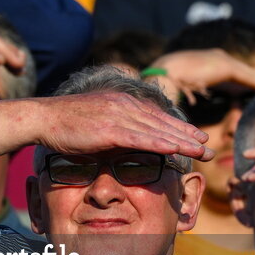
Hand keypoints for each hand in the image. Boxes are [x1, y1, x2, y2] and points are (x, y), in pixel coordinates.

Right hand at [38, 92, 213, 161]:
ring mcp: (117, 116)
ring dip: (182, 141)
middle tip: (210, 148)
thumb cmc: (66, 125)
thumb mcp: (97, 123)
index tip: (198, 138)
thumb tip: (129, 142)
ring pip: (157, 130)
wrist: (43, 118)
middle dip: (189, 136)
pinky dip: (159, 143)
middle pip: (164, 123)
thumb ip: (116, 129)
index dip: (181, 128)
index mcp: (123, 104)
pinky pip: (140, 137)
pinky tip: (175, 149)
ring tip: (202, 151)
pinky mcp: (109, 128)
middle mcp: (124, 106)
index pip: (158, 117)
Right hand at [143, 49, 254, 103]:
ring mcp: (223, 60)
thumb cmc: (169, 81)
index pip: (233, 71)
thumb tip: (194, 102)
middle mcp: (218, 57)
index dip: (245, 79)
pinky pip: (248, 77)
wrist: (165, 70)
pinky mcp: (226, 67)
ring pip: (248, 73)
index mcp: (210, 62)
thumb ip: (193, 92)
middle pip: (243, 70)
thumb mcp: (185, 86)